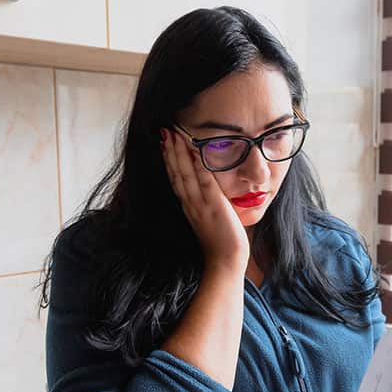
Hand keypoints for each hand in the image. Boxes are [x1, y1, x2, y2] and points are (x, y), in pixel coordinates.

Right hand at [161, 128, 249, 274]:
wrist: (226, 260)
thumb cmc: (223, 242)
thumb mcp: (211, 218)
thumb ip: (209, 204)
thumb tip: (212, 192)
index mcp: (189, 206)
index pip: (175, 179)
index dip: (169, 161)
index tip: (165, 143)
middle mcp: (190, 204)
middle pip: (176, 173)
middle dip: (170, 151)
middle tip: (164, 131)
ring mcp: (200, 205)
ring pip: (185, 174)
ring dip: (179, 153)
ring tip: (174, 134)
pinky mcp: (213, 206)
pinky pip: (204, 181)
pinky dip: (198, 164)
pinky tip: (195, 149)